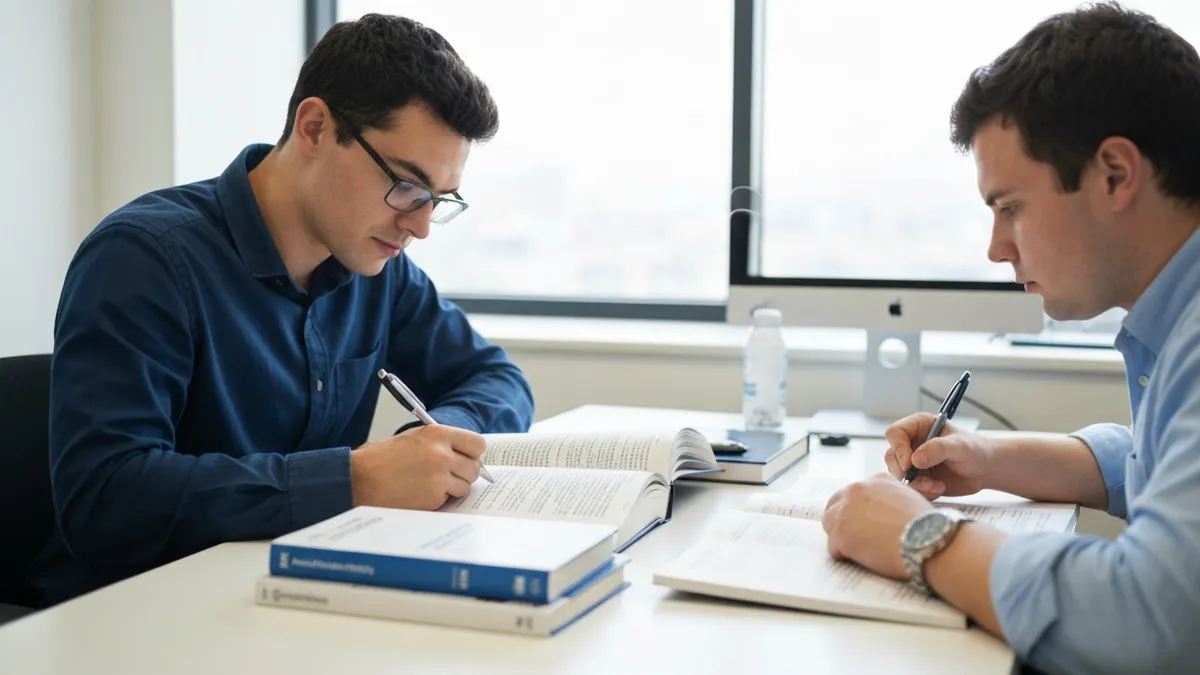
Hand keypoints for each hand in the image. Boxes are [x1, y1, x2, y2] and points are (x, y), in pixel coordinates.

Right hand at [349, 425, 484, 509]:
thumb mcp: (414, 438)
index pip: (477, 444)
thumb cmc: (382, 458)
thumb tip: (465, 454)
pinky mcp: (433, 498)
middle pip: (475, 468)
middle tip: (449, 475)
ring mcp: (439, 478)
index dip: (473, 453)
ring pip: (465, 487)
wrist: (359, 479)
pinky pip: (448, 500)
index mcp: (438, 434)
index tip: (467, 457)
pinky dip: (439, 499)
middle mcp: (443, 455)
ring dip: (453, 488)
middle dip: (465, 473)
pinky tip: (421, 493)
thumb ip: (440, 443)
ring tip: (431, 484)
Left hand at [822, 473, 933, 580]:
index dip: (857, 510)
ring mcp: (845, 510)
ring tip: (859, 550)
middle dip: (842, 520)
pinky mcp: (840, 532)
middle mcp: (857, 489)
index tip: (862, 522)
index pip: (854, 493)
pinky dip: (845, 555)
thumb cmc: (927, 526)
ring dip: (841, 537)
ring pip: (830, 523)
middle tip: (854, 537)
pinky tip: (862, 559)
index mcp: (875, 480)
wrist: (928, 540)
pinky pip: (833, 547)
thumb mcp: (910, 499)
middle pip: (835, 505)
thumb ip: (891, 500)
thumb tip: (883, 513)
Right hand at [884, 413, 995, 499]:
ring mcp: (913, 462)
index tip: (911, 463)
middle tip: (923, 481)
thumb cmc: (976, 450)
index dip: (898, 448)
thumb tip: (915, 459)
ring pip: (898, 475)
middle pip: (892, 456)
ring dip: (915, 485)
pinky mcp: (917, 478)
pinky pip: (909, 488)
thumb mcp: (960, 446)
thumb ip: (938, 448)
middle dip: (904, 472)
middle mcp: (911, 443)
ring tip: (936, 486)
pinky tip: (939, 489)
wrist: (985, 470)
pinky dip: (922, 492)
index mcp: (918, 426)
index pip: (895, 433)